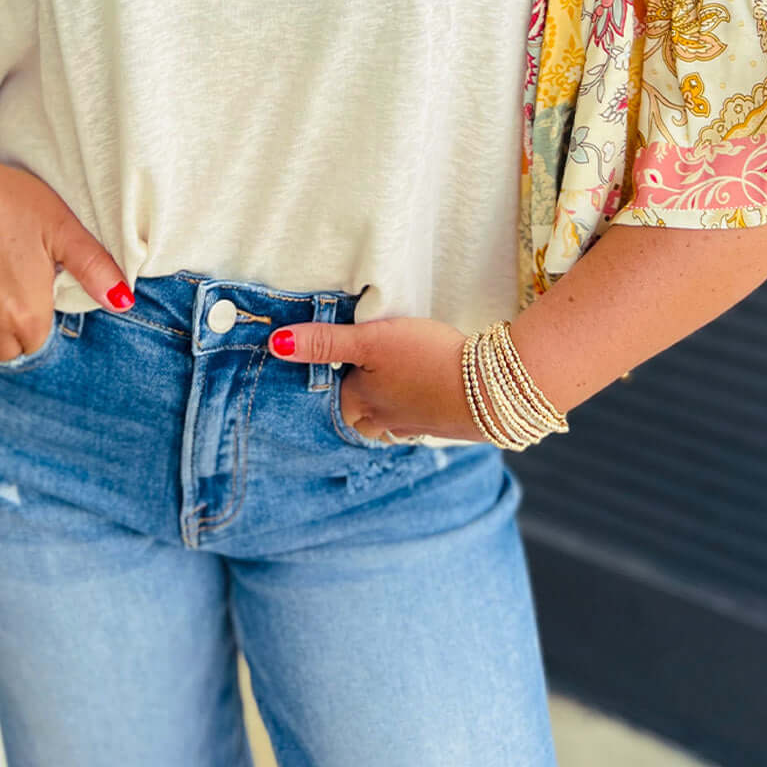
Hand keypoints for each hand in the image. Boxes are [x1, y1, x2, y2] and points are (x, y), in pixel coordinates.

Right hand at [0, 149, 133, 360]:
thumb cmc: (8, 202)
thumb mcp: (62, 229)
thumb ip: (95, 269)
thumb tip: (124, 302)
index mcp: (26, 314)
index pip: (42, 340)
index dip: (48, 315)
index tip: (46, 285)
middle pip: (16, 348)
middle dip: (25, 328)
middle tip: (29, 287)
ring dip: (0, 332)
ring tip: (8, 292)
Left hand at [267, 314, 489, 443]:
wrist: (490, 390)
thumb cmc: (426, 360)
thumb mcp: (371, 340)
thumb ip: (326, 341)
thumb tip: (276, 344)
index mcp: (360, 402)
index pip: (331, 399)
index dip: (326, 385)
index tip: (324, 371)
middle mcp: (382, 421)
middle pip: (356, 418)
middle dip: (351, 405)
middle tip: (349, 384)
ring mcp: (415, 426)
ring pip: (385, 424)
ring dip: (380, 412)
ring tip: (379, 394)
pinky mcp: (443, 424)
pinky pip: (416, 422)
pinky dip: (411, 412)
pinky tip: (419, 400)